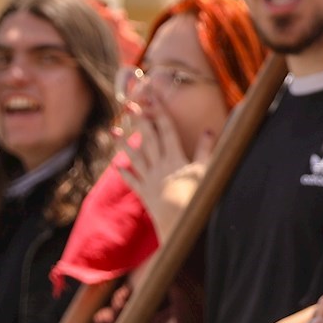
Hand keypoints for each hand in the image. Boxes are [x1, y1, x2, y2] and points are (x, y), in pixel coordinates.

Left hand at [116, 101, 213, 243]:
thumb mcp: (207, 171)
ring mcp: (150, 179)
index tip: (152, 97)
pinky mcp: (145, 194)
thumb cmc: (197, 197)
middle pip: (148, 139)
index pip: (166, 129)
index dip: (159, 111)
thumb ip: (207, 149)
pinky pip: (132, 181)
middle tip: (129, 106)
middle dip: (139, 121)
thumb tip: (209, 129)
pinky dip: (123, 173)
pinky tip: (115, 165)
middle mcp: (159, 165)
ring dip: (123, 143)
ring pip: (134, 157)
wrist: (180, 224)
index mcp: (175, 157)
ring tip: (113, 130)